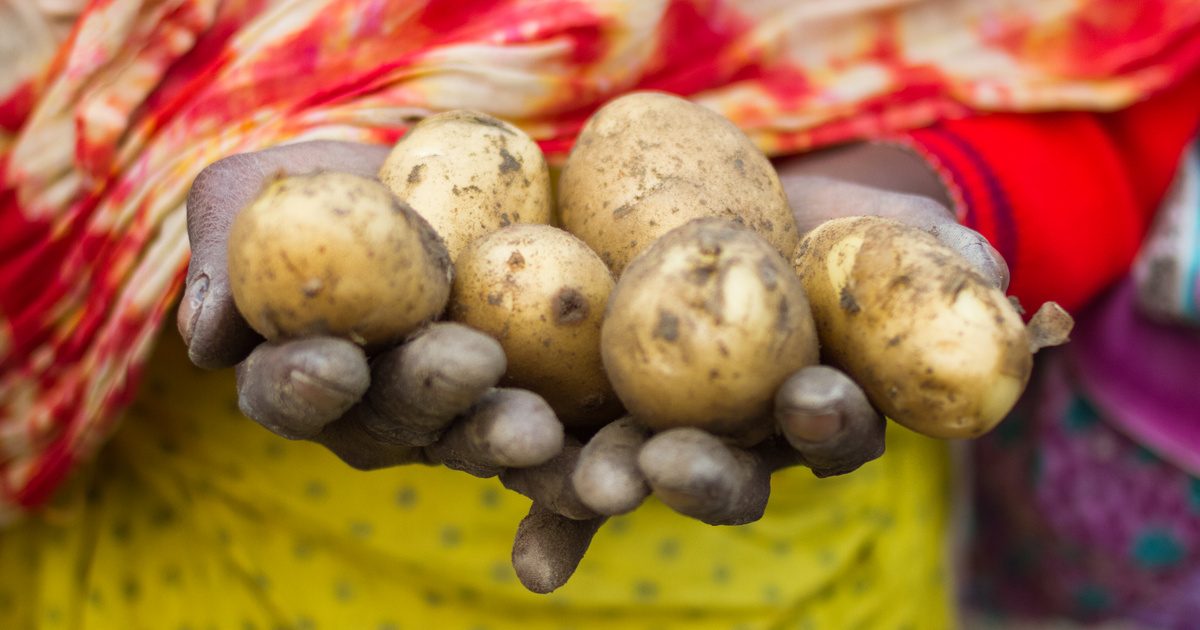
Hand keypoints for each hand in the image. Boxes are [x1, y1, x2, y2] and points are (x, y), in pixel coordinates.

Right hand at [179, 140, 563, 474]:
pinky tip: (606, 490)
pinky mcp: (542, 412)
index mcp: (308, 370)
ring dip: (511, 447)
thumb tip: (210, 338)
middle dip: (430, 397)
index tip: (333, 362)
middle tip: (469, 363)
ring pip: (480, 445)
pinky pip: (558, 454)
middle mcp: (384, 411)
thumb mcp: (265, 185)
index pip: (289, 392)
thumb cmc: (342, 180)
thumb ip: (227, 243)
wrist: (458, 172)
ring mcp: (464, 419)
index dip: (303, 385)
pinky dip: (577, 481)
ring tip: (543, 433)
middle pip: (398, 422)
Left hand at [500, 142, 1010, 593]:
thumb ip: (937, 255)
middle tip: (672, 464)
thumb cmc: (830, 225)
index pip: (833, 431)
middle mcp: (743, 438)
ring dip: (611, 485)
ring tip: (589, 484)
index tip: (813, 401)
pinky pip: (567, 461)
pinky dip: (550, 509)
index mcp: (818, 409)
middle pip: (728, 472)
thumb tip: (993, 277)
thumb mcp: (886, 229)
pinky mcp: (595, 411)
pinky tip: (532, 561)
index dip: (827, 422)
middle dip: (703, 475)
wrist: (737, 197)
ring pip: (641, 470)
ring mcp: (665, 429)